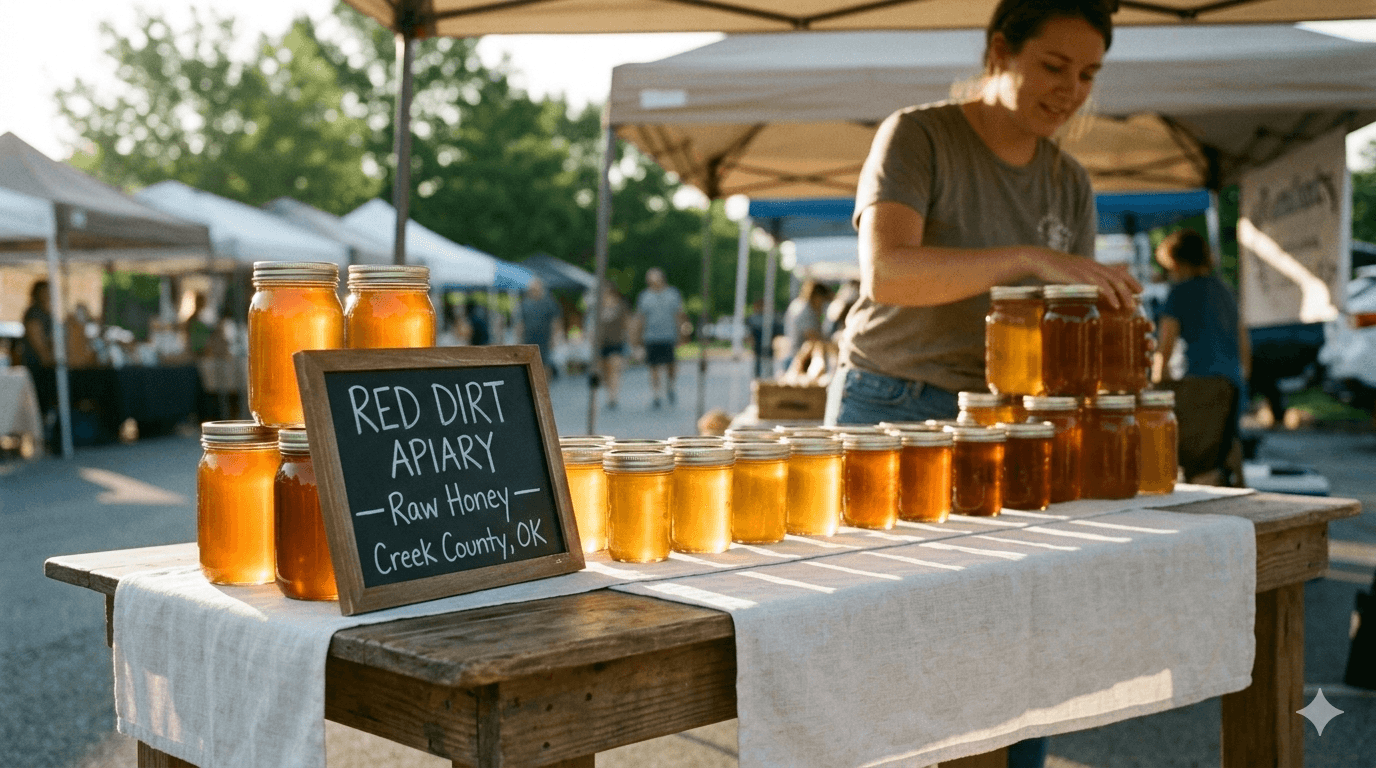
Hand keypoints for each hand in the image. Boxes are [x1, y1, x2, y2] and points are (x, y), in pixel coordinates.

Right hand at [1022, 248, 1140, 309]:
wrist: (1037, 259)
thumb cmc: (1050, 269)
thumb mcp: (1068, 273)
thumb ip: (1078, 280)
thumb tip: (1084, 291)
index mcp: (1091, 265)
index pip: (1117, 270)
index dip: (1130, 279)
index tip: (1140, 290)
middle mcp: (1092, 266)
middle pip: (1118, 276)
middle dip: (1130, 288)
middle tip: (1139, 300)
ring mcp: (1086, 270)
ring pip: (1112, 281)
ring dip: (1123, 294)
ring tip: (1130, 306)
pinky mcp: (1079, 276)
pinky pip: (1099, 285)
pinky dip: (1109, 294)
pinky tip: (1114, 304)